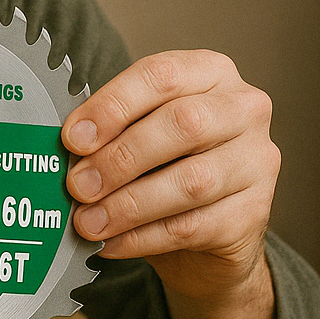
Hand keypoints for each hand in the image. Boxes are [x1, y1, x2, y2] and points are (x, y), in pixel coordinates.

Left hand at [61, 51, 280, 318]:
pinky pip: (193, 226)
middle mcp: (244, 110)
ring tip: (87, 223)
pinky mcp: (255, 214)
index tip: (72, 139)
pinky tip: (111, 245)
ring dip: (128, 205)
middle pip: (183, 125)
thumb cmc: (164, 170)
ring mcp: (257, 162)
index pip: (162, 76)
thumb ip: (109, 132)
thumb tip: (62, 150)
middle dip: (120, 158)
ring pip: (191, 181)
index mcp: (211, 74)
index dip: (112, 106)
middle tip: (77, 185)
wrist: (208, 238)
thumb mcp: (138, 137)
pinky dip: (143, 238)